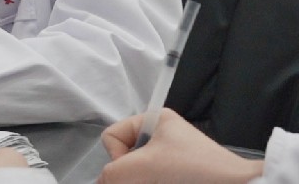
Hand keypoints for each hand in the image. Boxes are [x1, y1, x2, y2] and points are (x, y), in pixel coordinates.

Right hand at [98, 109, 263, 183]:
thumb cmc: (196, 171)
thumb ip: (112, 174)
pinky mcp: (181, 177)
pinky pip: (154, 181)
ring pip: (139, 176)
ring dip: (144, 182)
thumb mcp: (143, 167)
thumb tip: (102, 183)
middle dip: (131, 177)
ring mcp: (173, 160)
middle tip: (150, 182)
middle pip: (125, 159)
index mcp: (154, 120)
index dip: (117, 157)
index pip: (113, 136)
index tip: (136, 169)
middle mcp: (163, 137)